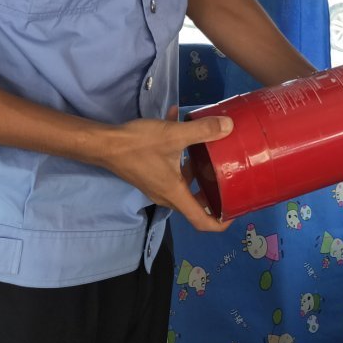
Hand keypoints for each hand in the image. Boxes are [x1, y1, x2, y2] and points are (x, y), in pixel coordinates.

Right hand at [99, 108, 233, 232]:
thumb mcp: (175, 135)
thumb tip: (229, 126)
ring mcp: (157, 185)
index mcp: (175, 194)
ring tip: (211, 152)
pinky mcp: (150, 174)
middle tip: (231, 180)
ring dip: (197, 170)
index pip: (202, 222)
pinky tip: (177, 121)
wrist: (105, 144)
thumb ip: (203, 131)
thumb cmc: (139, 145)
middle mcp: (167, 195)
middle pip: (195, 204)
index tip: (237, 211)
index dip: (222, 222)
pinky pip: (171, 169)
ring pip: (184, 184)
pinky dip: (179, 153)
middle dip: (214, 195)